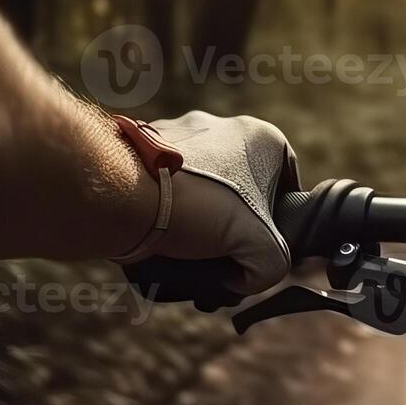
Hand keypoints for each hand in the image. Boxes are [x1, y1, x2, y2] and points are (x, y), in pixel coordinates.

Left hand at [123, 111, 302, 298]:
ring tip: (181, 253)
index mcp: (260, 138)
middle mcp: (222, 125)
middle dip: (230, 225)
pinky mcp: (141, 143)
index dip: (276, 222)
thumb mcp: (261, 250)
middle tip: (216, 259)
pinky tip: (154, 235)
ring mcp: (178, 131)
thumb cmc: (196, 211)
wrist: (119, 195)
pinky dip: (163, 206)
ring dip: (196, 218)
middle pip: (239, 188)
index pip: (286, 185)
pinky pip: (164, 181)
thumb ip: (271, 266)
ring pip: (199, 185)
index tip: (256, 247)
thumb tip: (243, 278)